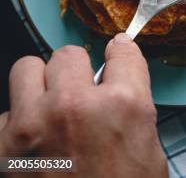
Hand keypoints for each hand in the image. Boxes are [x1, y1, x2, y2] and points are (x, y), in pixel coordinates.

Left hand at [0, 34, 167, 177]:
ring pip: (26, 67)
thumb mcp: (147, 159)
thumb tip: (116, 84)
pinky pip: (3, 113)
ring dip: (38, 87)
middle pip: (68, 54)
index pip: (122, 51)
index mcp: (123, 106)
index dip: (120, 54)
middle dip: (75, 73)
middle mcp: (75, 106)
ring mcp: (32, 125)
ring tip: (46, 111)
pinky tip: (28, 148)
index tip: (116, 56)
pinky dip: (14, 126)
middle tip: (78, 96)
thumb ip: (132, 111)